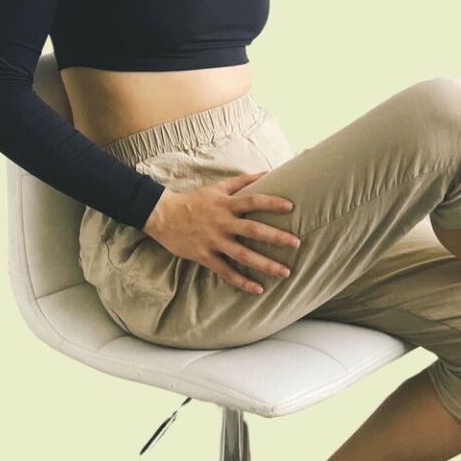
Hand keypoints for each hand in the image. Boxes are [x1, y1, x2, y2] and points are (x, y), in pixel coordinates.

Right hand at [142, 172, 300, 293]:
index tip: (290, 206)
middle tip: (296, 243)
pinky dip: (241, 281)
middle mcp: (222, 222)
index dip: (271, 202)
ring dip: (264, 264)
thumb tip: (268, 172)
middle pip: (252, 230)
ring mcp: (213, 241)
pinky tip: (257, 289)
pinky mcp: (204, 256)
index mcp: (226, 204)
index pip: (253, 201)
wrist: (164, 216)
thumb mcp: (218, 187)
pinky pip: (225, 271)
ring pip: (242, 255)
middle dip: (275, 237)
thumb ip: (243, 181)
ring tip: (284, 272)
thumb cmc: (195, 200)